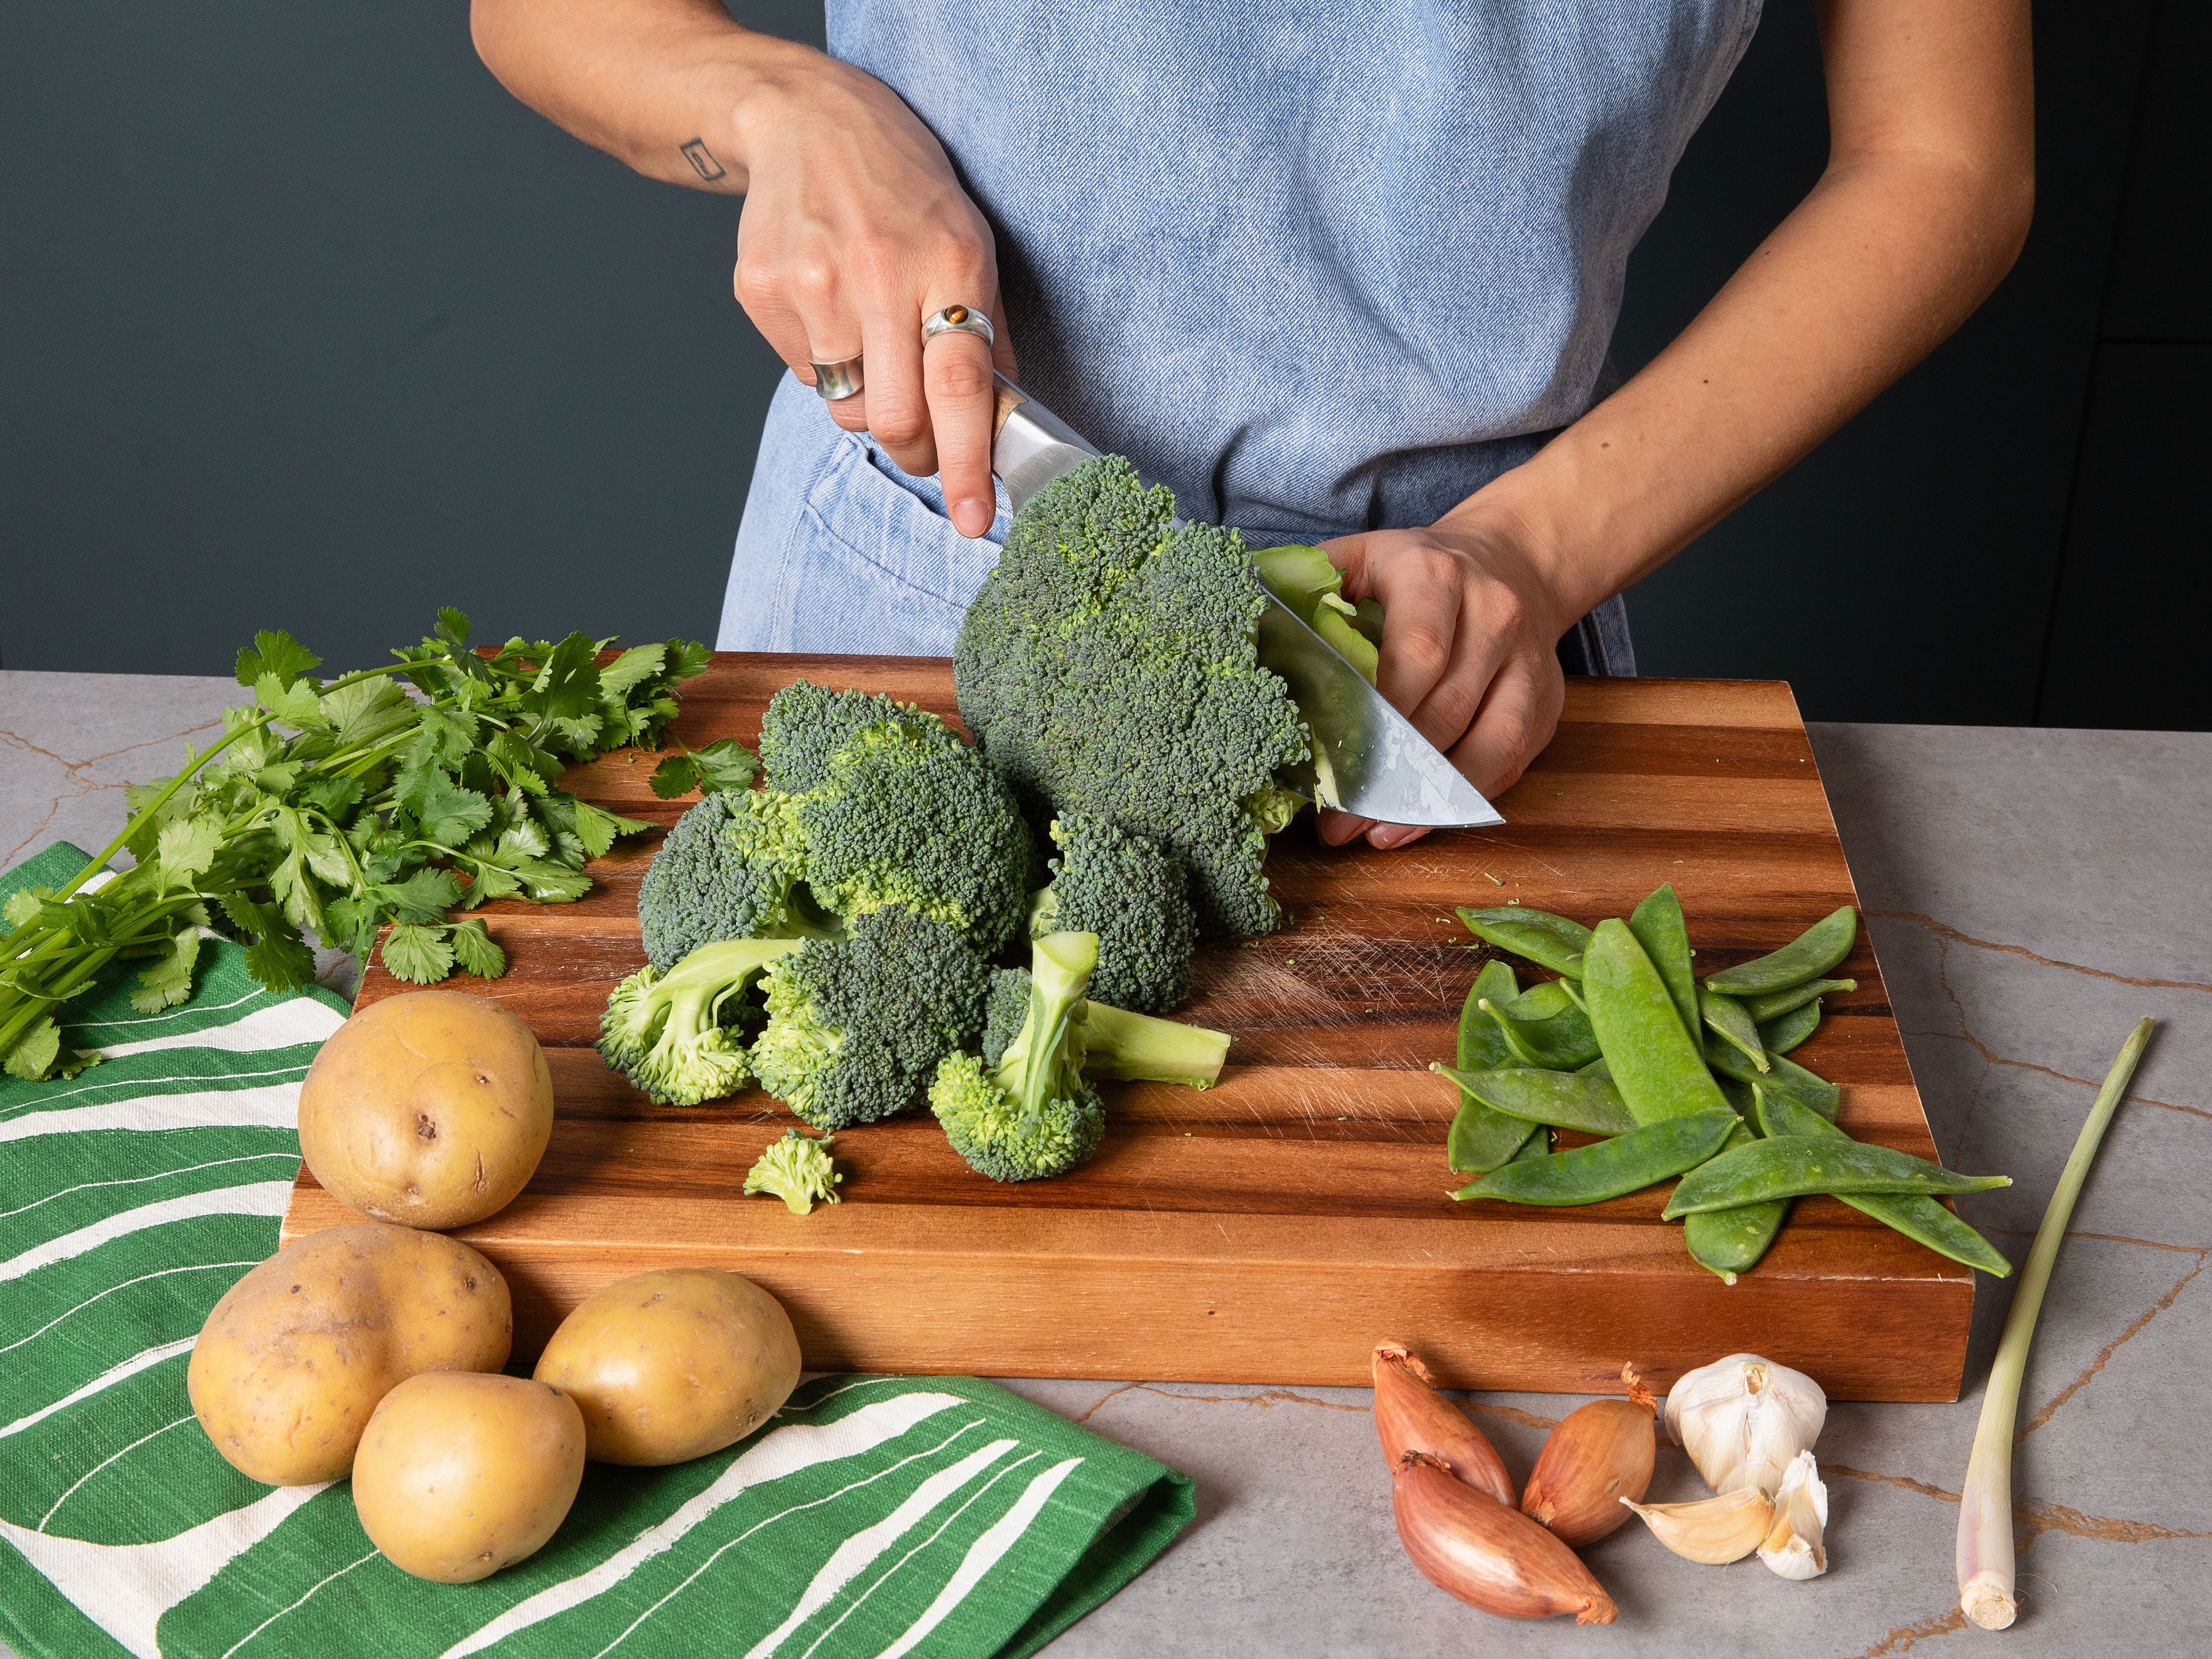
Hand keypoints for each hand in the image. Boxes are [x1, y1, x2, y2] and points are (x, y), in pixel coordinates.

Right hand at [729, 49, 1016, 536]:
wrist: (807, 120)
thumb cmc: (903, 190)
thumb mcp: (969, 242)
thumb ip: (989, 336)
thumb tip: (1002, 427)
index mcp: (947, 261)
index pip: (961, 387)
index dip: (968, 464)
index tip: (977, 518)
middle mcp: (877, 273)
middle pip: (895, 420)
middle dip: (917, 454)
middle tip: (926, 446)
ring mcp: (811, 283)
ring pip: (846, 408)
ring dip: (868, 402)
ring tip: (873, 340)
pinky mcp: (761, 290)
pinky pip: (805, 376)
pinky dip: (826, 365)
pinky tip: (831, 309)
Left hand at [1314, 519, 1571, 850]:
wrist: (1514, 561)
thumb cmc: (1417, 572)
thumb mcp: (1361, 559)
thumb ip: (1309, 588)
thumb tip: (1241, 621)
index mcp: (1435, 577)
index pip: (1416, 654)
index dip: (1376, 714)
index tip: (1331, 759)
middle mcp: (1493, 615)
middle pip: (1445, 708)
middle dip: (1387, 769)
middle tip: (1335, 815)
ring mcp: (1527, 662)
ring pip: (1486, 743)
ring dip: (1426, 798)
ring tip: (1371, 832)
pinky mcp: (1546, 702)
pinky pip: (1509, 762)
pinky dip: (1463, 799)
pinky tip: (1417, 822)